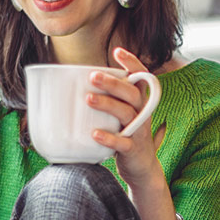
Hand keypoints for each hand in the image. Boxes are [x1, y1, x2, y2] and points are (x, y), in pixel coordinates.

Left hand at [87, 47, 161, 189]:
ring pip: (126, 113)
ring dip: (107, 104)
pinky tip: (94, 133)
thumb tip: (77, 84)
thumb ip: (110, 98)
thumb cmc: (125, 134)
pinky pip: (122, 143)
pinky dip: (109, 138)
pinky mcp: (133, 149)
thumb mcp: (122, 114)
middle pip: (132, 93)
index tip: (117, 51)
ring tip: (88, 99)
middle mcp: (142, 113)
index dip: (132, 63)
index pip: (141, 77)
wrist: (141, 168)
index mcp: (139, 102)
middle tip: (93, 76)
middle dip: (113, 83)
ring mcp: (139, 131)